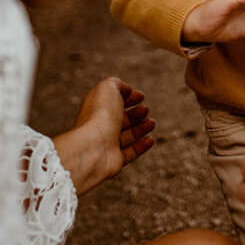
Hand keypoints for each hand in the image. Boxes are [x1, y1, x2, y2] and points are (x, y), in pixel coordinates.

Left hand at [51, 77, 155, 194]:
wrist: (92, 148)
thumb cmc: (99, 116)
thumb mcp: (108, 88)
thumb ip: (117, 84)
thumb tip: (127, 90)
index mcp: (96, 108)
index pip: (112, 101)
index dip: (127, 97)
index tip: (141, 96)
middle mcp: (100, 126)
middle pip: (120, 119)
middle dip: (136, 112)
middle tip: (145, 109)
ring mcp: (106, 144)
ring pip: (127, 135)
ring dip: (141, 128)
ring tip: (152, 123)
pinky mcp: (114, 160)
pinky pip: (130, 153)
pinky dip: (142, 146)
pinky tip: (151, 139)